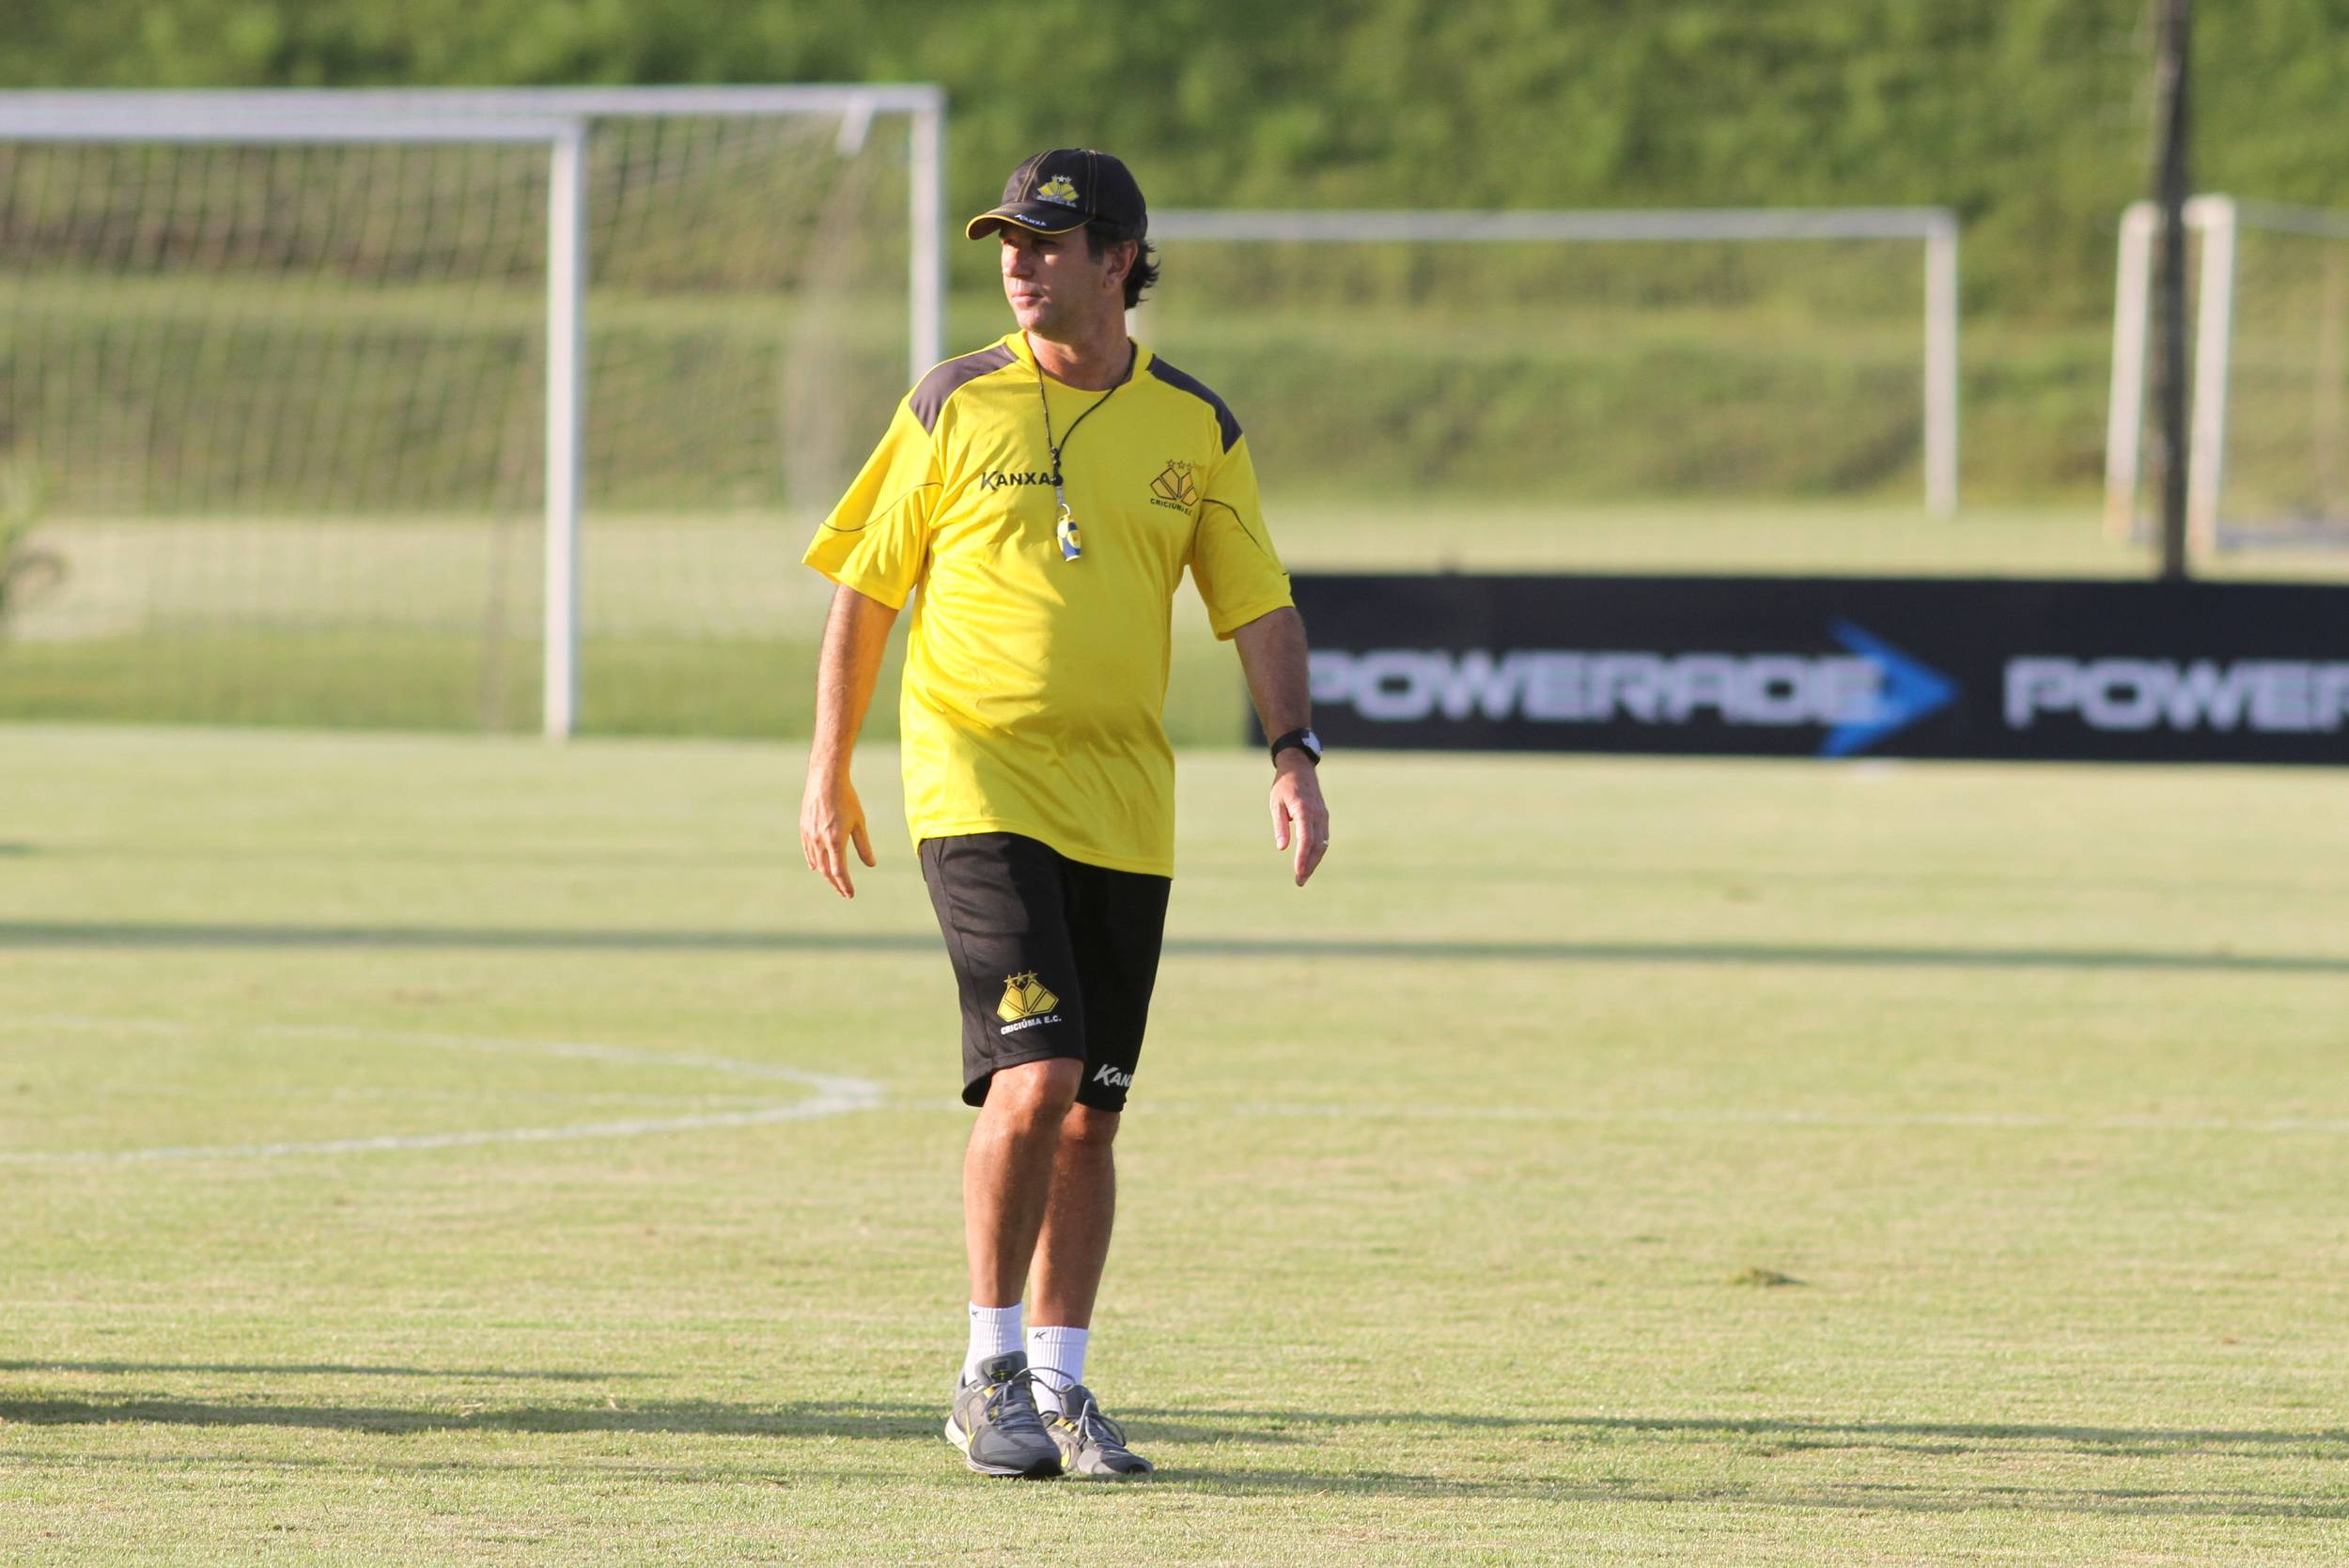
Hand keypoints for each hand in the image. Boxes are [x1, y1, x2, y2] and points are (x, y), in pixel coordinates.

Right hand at [800, 770, 875, 897]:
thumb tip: (871, 865)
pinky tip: (815, 867)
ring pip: (816, 862)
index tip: (850, 894)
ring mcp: (809, 835)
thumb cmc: (846, 799)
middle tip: (843, 892)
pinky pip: (808, 851)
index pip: (839, 871)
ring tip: (834, 881)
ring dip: (825, 874)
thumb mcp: (859, 823)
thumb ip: (864, 846)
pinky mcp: (804, 828)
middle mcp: (820, 841)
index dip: (845, 885)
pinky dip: (813, 861)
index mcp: (835, 841)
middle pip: (826, 871)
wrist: (825, 779)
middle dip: (835, 883)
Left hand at [1269, 758, 1328, 886]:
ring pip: (1322, 844)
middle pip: (1317, 846)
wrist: (1299, 768)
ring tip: (1303, 875)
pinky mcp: (1323, 817)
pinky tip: (1309, 860)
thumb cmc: (1284, 786)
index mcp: (1305, 810)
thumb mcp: (1276, 804)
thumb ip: (1280, 826)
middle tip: (1299, 881)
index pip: (1306, 840)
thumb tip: (1282, 848)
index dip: (1302, 858)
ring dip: (1314, 861)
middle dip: (1309, 865)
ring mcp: (1323, 816)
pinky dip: (1317, 851)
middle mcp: (1317, 815)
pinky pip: (1323, 838)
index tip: (1298, 872)